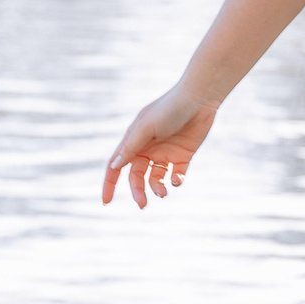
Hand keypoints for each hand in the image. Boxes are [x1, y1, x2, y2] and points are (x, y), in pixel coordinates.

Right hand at [103, 87, 217, 208]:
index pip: (116, 166)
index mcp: (133, 141)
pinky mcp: (183, 156)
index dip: (109, 184)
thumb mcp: (146, 127)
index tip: (106, 202)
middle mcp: (147, 149)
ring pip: (156, 179)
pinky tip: (177, 179)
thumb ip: (131, 147)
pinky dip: (176, 181)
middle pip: (136, 177)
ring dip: (157, 188)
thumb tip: (114, 166)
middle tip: (142, 204)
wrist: (198, 99)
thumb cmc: (169, 108)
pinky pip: (176, 175)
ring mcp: (165, 154)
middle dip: (138, 191)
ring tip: (163, 192)